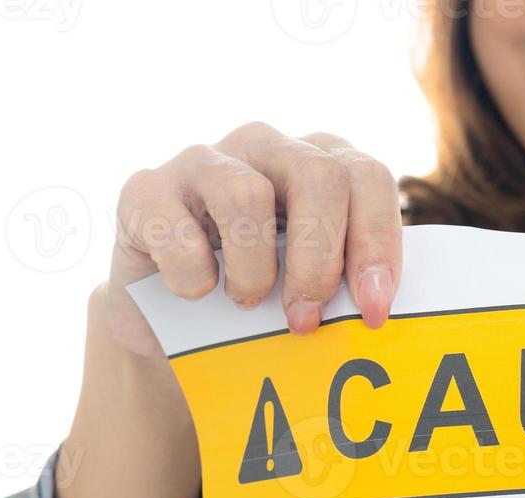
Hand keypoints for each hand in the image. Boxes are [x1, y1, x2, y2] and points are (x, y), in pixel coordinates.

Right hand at [102, 121, 402, 359]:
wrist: (172, 322)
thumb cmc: (262, 303)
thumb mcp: (313, 292)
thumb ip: (348, 289)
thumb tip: (379, 314)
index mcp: (323, 164)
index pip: (367, 178)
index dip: (377, 243)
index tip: (374, 310)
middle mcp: (268, 148)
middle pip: (318, 177)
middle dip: (320, 260)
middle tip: (306, 319)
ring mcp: (205, 161)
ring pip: (247, 196)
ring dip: (255, 269)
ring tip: (247, 303)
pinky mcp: (145, 190)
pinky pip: (177, 229)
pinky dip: (193, 275)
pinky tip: (196, 294)